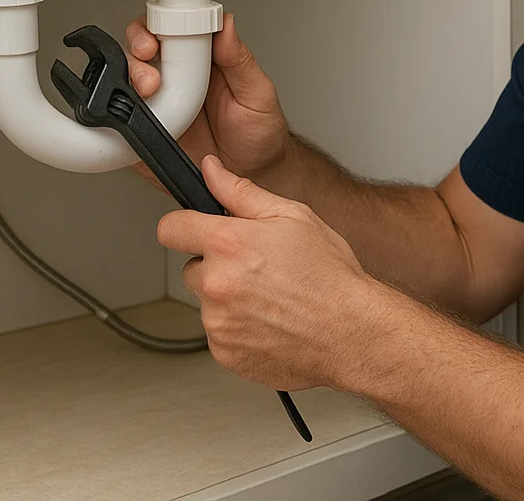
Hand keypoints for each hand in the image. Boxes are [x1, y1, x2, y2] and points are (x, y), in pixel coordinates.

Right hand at [125, 13, 292, 182]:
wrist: (251, 174)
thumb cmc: (258, 132)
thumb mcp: (257, 93)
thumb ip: (240, 59)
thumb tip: (226, 24)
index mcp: (201, 59)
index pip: (169, 28)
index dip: (156, 27)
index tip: (157, 39)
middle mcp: (175, 76)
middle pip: (138, 51)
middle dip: (136, 55)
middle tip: (151, 74)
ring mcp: (157, 103)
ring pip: (123, 80)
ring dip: (127, 82)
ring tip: (148, 94)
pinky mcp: (145, 130)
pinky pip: (119, 119)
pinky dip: (115, 115)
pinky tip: (130, 117)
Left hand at [157, 156, 392, 390]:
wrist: (352, 332)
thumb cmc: (330, 276)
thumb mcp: (293, 217)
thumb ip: (241, 192)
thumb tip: (212, 171)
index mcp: (228, 244)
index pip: (171, 228)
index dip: (185, 225)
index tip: (196, 231)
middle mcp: (217, 284)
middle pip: (192, 268)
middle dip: (217, 266)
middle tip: (258, 270)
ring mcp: (218, 323)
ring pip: (208, 303)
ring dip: (230, 300)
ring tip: (272, 298)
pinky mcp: (225, 353)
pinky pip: (220, 334)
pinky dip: (239, 329)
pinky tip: (271, 322)